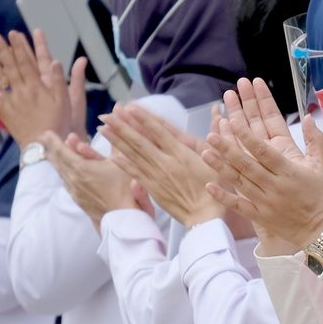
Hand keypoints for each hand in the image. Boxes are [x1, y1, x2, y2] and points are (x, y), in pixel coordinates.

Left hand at [0, 30, 86, 146]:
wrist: (43, 146)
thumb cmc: (58, 124)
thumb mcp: (66, 101)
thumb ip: (59, 81)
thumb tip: (56, 61)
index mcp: (38, 87)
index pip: (27, 62)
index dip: (20, 47)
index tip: (14, 34)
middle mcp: (23, 91)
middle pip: (10, 66)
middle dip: (2, 49)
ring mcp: (12, 101)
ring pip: (0, 78)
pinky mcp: (4, 113)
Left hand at [42, 130, 149, 232]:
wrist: (124, 219)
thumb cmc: (127, 189)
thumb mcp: (122, 159)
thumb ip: (115, 135)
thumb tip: (119, 108)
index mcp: (81, 168)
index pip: (61, 151)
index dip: (53, 141)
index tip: (45, 133)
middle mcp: (74, 180)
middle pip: (57, 161)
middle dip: (50, 149)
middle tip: (43, 139)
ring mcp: (75, 192)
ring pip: (61, 173)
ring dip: (55, 161)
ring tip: (51, 153)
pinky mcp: (79, 200)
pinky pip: (66, 183)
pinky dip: (63, 173)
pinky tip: (64, 173)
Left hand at [100, 103, 224, 226]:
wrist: (204, 217)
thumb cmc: (214, 188)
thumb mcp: (218, 160)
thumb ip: (213, 139)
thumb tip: (219, 118)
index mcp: (181, 153)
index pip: (158, 131)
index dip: (143, 118)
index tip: (130, 107)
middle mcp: (166, 162)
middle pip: (140, 141)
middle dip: (122, 126)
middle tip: (107, 113)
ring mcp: (157, 176)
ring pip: (134, 155)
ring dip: (117, 141)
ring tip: (103, 128)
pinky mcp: (153, 188)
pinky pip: (135, 174)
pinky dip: (123, 164)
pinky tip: (112, 155)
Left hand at [201, 78, 322, 250]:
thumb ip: (315, 140)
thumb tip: (308, 116)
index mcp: (289, 172)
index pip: (264, 151)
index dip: (247, 137)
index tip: (233, 122)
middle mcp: (275, 186)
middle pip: (247, 165)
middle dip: (227, 149)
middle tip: (211, 135)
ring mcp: (266, 203)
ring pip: (240, 183)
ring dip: (221, 168)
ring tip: (205, 153)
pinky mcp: (261, 217)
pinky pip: (239, 206)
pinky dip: (224, 197)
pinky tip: (209, 186)